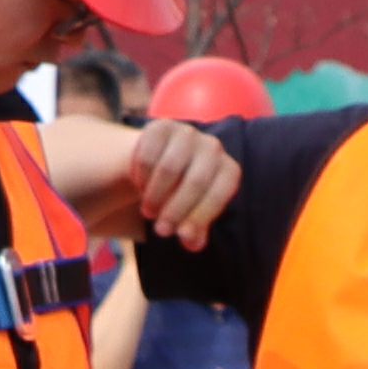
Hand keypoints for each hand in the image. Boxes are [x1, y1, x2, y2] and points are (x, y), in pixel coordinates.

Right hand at [117, 121, 236, 247]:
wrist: (160, 162)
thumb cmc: (182, 195)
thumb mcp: (192, 214)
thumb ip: (195, 229)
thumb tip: (192, 243)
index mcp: (227, 170)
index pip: (221, 192)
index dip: (202, 215)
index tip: (183, 237)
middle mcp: (213, 147)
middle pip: (195, 181)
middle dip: (176, 210)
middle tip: (161, 232)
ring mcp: (187, 133)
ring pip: (169, 168)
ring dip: (156, 196)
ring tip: (149, 212)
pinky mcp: (161, 126)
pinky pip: (148, 154)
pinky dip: (141, 176)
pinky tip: (140, 185)